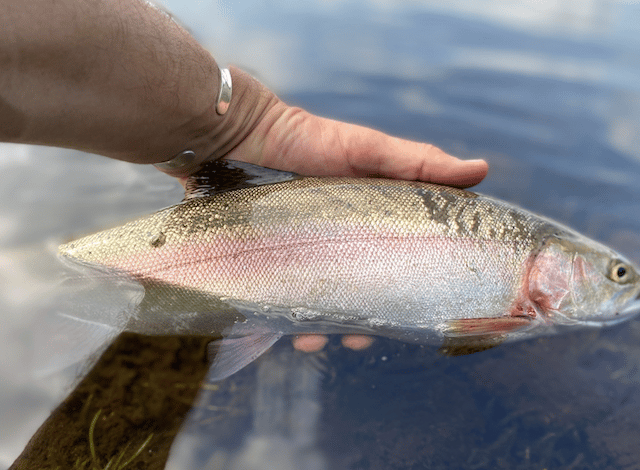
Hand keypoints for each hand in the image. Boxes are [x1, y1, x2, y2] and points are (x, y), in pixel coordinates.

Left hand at [170, 68, 487, 352]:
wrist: (236, 136)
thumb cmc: (308, 138)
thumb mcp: (367, 148)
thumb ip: (419, 163)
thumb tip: (482, 170)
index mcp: (367, 224)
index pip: (395, 264)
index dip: (406, 290)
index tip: (415, 313)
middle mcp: (337, 245)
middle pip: (358, 292)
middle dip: (363, 319)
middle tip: (361, 338)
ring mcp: (301, 256)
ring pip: (320, 305)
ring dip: (325, 329)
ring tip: (318, 340)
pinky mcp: (266, 264)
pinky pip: (280, 303)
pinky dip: (287, 323)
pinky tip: (292, 335)